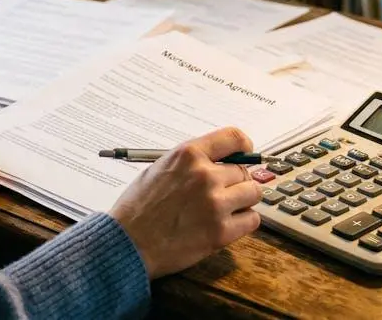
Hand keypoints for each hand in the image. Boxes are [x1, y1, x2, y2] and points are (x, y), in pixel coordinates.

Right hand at [107, 127, 263, 277]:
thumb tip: (217, 161)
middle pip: (243, 170)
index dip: (244, 146)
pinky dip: (243, 221)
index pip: (233, 138)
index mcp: (188, 155)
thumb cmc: (138, 208)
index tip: (245, 153)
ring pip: (252, 193)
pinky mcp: (221, 232)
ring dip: (242, 200)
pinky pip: (252, 220)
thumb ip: (189, 163)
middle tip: (222, 192)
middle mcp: (205, 175)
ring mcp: (215, 204)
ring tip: (226, 208)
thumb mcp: (158, 168)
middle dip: (235, 181)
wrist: (128, 243)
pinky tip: (227, 223)